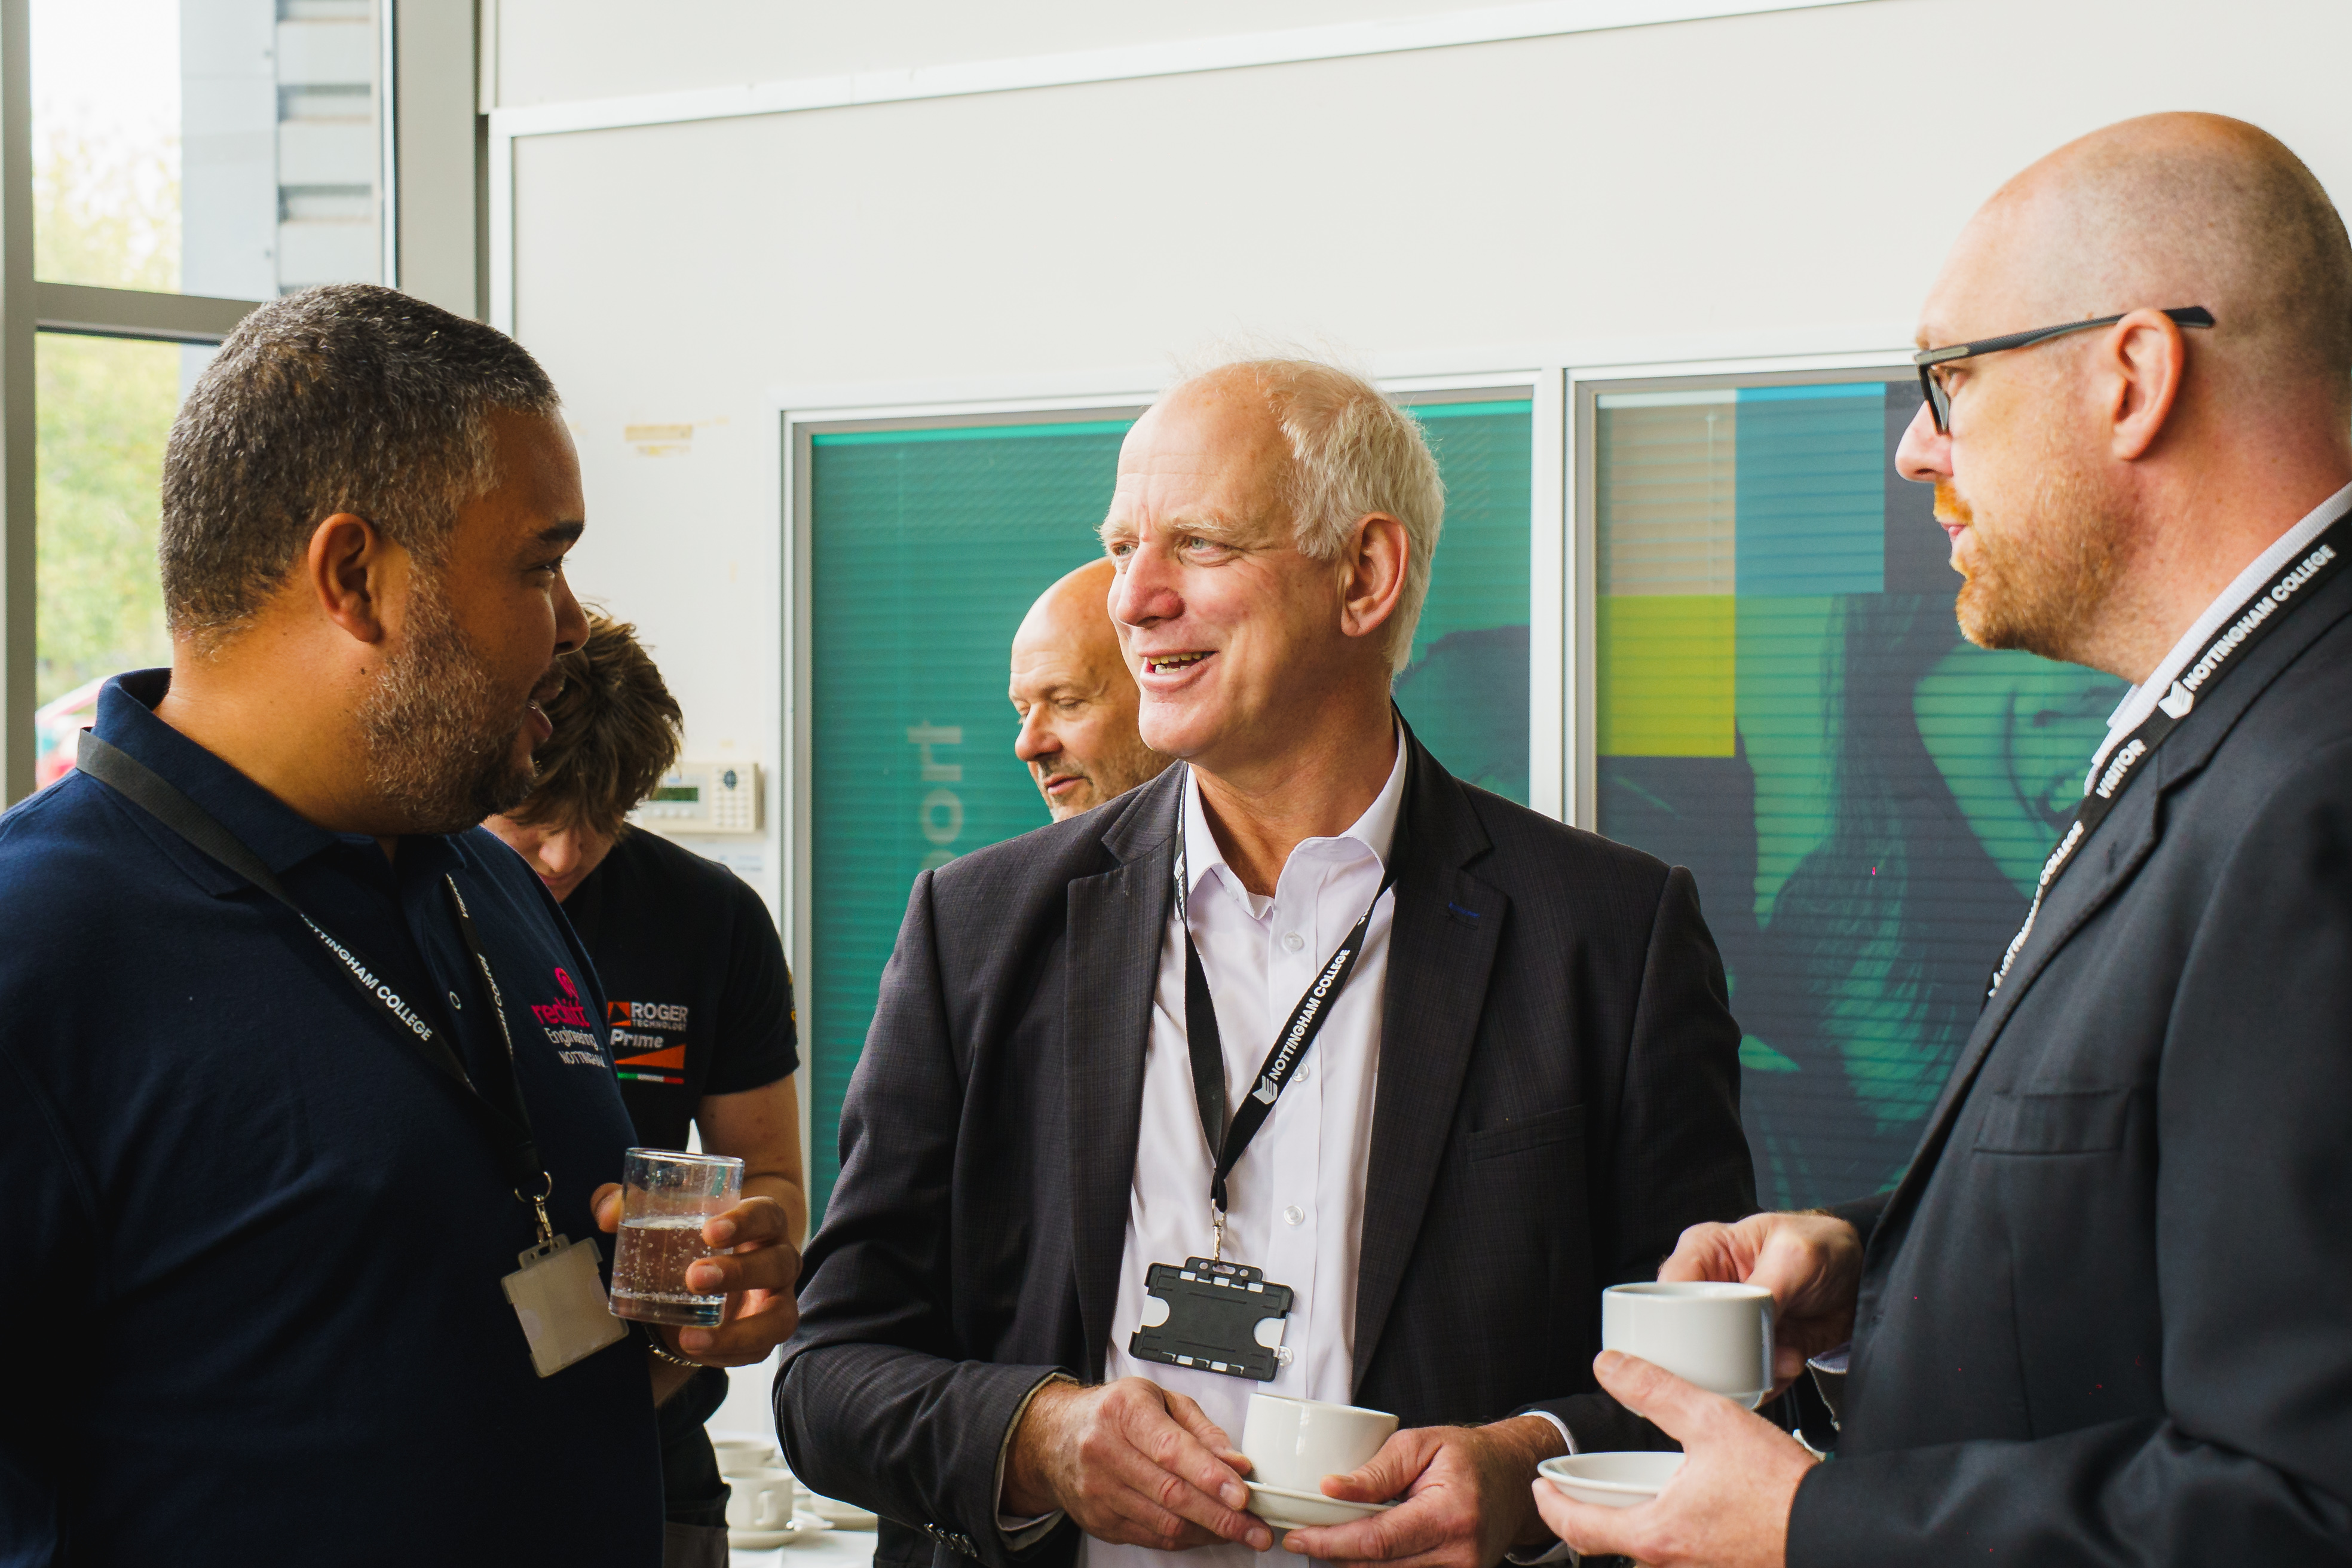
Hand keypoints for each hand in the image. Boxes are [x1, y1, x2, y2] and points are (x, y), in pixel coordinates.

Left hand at [592, 1184, 801, 1365]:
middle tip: (694, 1278)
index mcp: (765, 1222)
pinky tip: (693, 1350)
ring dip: (738, 1330)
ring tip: (690, 1338)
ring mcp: (779, 1300)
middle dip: (739, 1273)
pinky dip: (727, 1355)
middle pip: (779, 1263)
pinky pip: (758, 1351)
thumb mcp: (673, 1214)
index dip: (745, 1222)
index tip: (709, 1231)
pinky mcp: (765, 1333)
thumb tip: (606, 1214)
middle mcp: (780, 1259)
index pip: (766, 1215)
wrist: (728, 1263)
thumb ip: (634, 1205)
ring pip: (779, 1318)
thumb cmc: (699, 1233)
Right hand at [1003, 1377, 1270, 1551]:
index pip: (1171, 1449)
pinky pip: (1152, 1537)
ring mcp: (1098, 1490)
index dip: (1209, 1475)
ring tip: (1242, 1532)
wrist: (1054, 1438)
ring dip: (1209, 1532)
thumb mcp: (1158, 1400)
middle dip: (1222, 1516)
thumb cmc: (1113, 1413)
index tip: (1242, 1493)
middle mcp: (1105, 1451)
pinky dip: (1186, 1538)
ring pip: (1164, 1522)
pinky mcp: (1099, 1520)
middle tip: (1256, 1528)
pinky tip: (1207, 1532)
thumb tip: (1237, 1462)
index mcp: (1123, 1412)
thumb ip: (1202, 1430)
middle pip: (1172, 1493)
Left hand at [1281, 1413, 1564, 1567]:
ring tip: (1329, 1539)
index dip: (1332, 1542)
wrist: (1513, 1477)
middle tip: (1303, 1536)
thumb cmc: (1469, 1457)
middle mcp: (1459, 1553)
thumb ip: (1376, 1471)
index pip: (1378, 1540)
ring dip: (1353, 1562)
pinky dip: (1378, 1565)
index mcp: (1450, 1515)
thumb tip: (1330, 1489)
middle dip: (1334, 1554)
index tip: (1298, 1536)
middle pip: (1378, 1567)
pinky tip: (1359, 1550)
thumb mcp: (1420, 1445)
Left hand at [1530, 1351, 1815, 1567]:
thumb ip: (1655, 1390)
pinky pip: (1680, 1561)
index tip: (1540, 1488)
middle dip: (1587, 1517)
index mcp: (1656, 1534)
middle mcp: (1672, 1566)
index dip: (1551, 1507)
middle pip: (1610, 1545)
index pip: (1578, 1529)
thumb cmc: (1782, 1489)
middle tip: (1577, 1491)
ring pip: (1646, 1555)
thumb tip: (1609, 1365)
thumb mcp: (1712, 1420)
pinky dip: (1668, 1536)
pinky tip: (1684, 1511)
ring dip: (1631, 1526)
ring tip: (1629, 1495)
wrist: (1838, 1532)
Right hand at [1659, 1211, 1860, 1389]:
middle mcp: (1706, 1291)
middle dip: (1716, 1356)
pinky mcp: (1749, 1351)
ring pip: (1713, 1364)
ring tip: (1784, 1357)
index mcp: (1703, 1252)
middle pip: (1683, 1335)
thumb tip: (1744, 1333)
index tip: (1698, 1343)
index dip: (1672, 1321)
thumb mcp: (1795, 1255)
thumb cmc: (1821, 1247)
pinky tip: (1787, 1366)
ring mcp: (1727, 1325)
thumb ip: (1763, 1287)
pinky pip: (1743, 1379)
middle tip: (1750, 1358)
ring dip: (1747, 1372)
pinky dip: (1765, 1383)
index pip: (1668, 1290)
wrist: (1859, 1280)